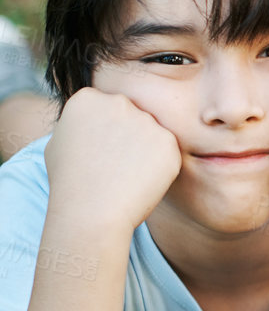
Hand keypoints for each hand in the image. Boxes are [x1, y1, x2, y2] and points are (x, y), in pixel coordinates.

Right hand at [44, 88, 180, 230]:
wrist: (91, 212)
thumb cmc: (69, 183)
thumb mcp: (57, 143)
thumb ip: (78, 124)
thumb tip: (91, 122)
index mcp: (87, 98)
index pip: (104, 107)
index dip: (103, 131)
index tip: (97, 151)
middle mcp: (119, 102)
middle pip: (131, 115)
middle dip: (127, 136)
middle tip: (115, 165)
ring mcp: (147, 120)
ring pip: (151, 133)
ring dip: (144, 150)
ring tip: (126, 175)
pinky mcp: (169, 141)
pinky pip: (167, 151)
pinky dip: (159, 165)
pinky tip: (141, 180)